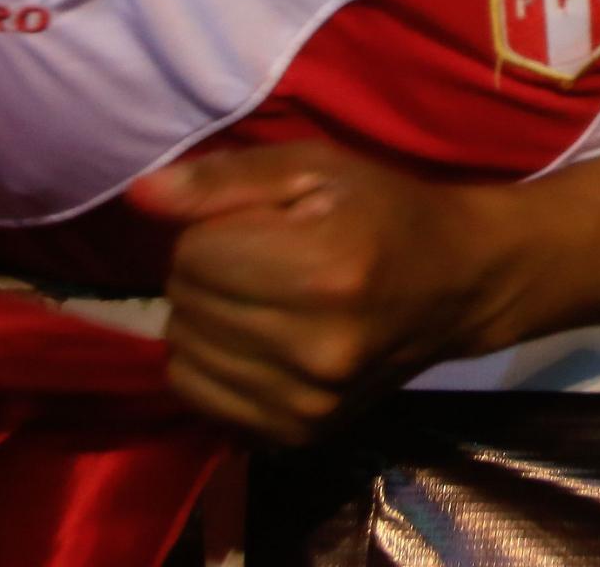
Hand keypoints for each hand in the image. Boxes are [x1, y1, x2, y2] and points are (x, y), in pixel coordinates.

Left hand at [130, 141, 519, 444]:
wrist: (460, 283)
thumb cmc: (385, 210)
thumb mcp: (316, 167)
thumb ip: (225, 179)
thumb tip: (140, 196)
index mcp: (326, 269)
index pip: (194, 253)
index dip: (214, 228)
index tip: (260, 224)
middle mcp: (316, 346)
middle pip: (186, 305)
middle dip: (207, 273)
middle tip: (262, 259)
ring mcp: (309, 400)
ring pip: (183, 355)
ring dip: (205, 321)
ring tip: (260, 299)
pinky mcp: (299, 432)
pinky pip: (199, 396)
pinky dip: (210, 364)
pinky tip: (255, 341)